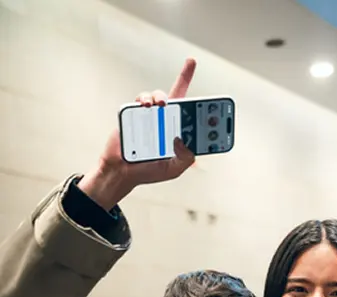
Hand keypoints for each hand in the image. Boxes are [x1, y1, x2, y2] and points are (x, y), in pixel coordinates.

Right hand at [78, 58, 196, 210]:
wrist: (121, 172)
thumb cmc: (149, 171)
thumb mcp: (173, 169)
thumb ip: (185, 158)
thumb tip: (184, 140)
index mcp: (177, 131)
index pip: (190, 110)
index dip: (199, 98)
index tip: (199, 68)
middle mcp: (164, 120)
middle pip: (176, 96)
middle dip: (184, 78)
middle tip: (189, 69)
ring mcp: (149, 116)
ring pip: (159, 96)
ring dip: (161, 95)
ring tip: (161, 104)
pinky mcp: (133, 114)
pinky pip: (141, 100)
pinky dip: (144, 100)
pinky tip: (146, 106)